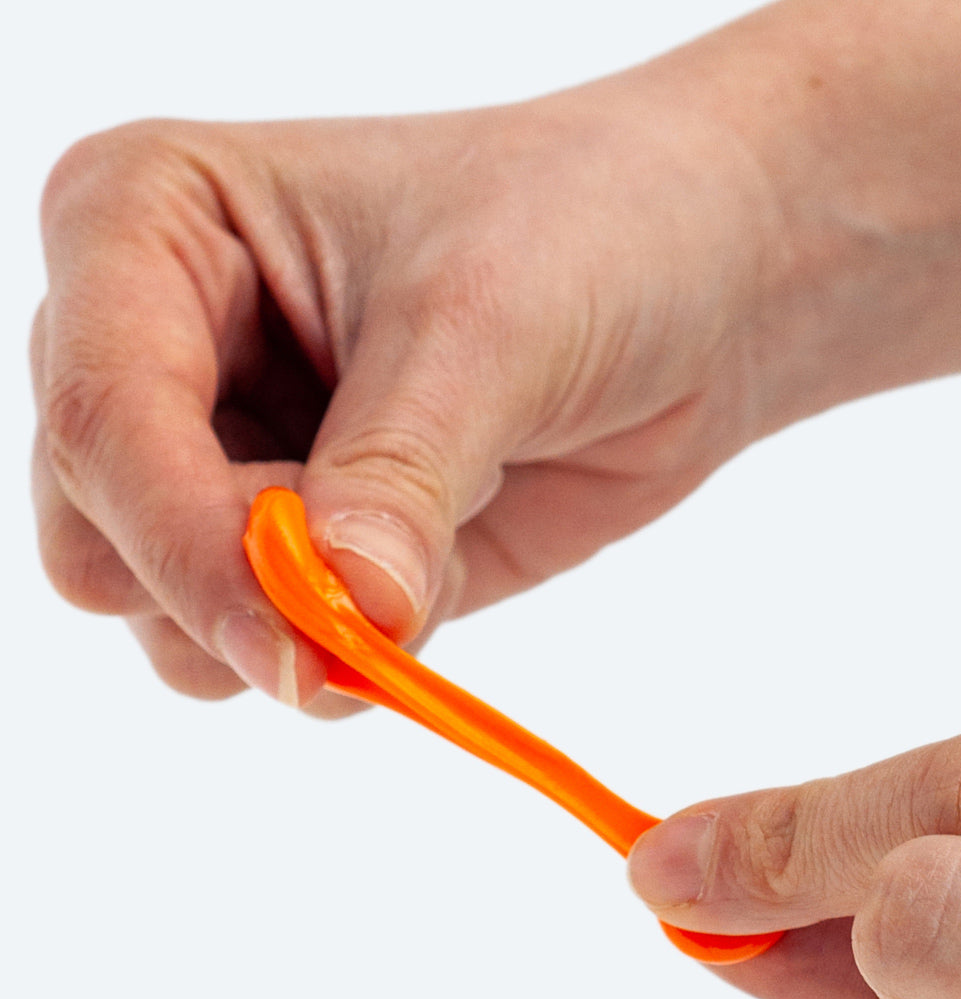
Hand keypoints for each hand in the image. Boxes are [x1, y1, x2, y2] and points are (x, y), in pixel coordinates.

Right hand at [30, 72, 775, 710]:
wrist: (699, 282)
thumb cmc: (594, 226)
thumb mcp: (488, 324)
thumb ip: (397, 478)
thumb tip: (342, 617)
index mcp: (149, 225)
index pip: (102, 414)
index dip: (183, 541)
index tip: (296, 632)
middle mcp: (159, 351)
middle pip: (100, 539)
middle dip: (227, 595)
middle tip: (368, 593)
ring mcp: (224, 457)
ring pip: (169, 616)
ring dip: (294, 631)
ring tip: (429, 545)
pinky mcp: (299, 545)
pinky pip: (270, 648)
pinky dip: (352, 647)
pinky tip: (439, 563)